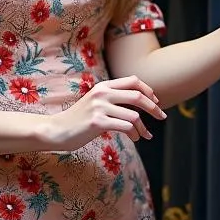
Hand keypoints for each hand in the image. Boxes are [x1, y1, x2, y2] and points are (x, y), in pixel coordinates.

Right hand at [50, 75, 166, 150]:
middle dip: (154, 107)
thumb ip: (113, 99)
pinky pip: (126, 127)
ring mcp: (99, 107)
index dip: (148, 90)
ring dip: (144, 127)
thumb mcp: (96, 103)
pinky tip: (135, 139)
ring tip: (145, 135)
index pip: (133, 80)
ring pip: (134, 115)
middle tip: (162, 116)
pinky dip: (135, 134)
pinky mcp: (98, 122)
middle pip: (138, 96)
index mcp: (103, 86)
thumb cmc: (79, 119)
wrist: (57, 130)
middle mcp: (102, 93)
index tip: (156, 101)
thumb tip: (140, 101)